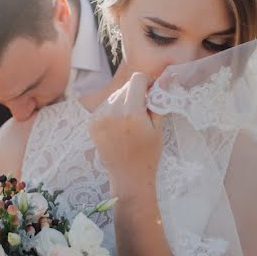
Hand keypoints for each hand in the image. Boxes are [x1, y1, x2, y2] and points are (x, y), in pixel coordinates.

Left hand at [89, 72, 162, 192]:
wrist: (128, 177)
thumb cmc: (148, 154)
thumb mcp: (158, 128)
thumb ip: (158, 101)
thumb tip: (164, 79)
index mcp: (131, 112)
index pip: (137, 79)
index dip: (147, 83)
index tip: (151, 93)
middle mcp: (112, 111)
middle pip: (125, 87)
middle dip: (136, 93)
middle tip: (143, 110)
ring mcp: (99, 117)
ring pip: (114, 95)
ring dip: (124, 101)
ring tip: (130, 121)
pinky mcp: (92, 123)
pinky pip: (105, 106)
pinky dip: (113, 110)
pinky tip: (119, 126)